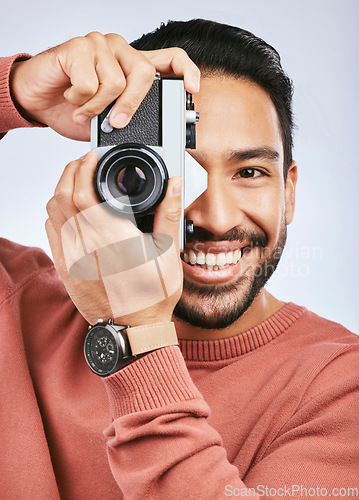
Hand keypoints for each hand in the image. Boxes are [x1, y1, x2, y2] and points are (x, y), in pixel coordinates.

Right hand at [9, 32, 199, 140]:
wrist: (37, 100)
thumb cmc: (73, 107)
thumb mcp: (109, 120)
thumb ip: (130, 118)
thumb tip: (153, 136)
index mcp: (132, 66)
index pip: (170, 57)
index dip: (186, 70)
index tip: (192, 88)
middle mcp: (120, 50)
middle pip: (143, 73)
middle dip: (131, 106)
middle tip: (115, 122)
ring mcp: (99, 45)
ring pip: (115, 82)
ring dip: (97, 107)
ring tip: (84, 109)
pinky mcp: (77, 47)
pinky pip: (90, 83)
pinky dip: (80, 101)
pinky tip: (71, 98)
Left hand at [45, 151, 182, 325]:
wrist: (134, 327)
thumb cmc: (153, 294)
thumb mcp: (168, 252)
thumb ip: (169, 213)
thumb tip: (174, 185)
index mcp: (111, 237)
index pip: (81, 192)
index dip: (83, 167)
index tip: (92, 157)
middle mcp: (86, 245)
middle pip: (60, 196)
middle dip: (69, 172)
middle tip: (84, 164)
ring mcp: (71, 257)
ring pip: (52, 212)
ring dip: (61, 191)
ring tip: (78, 183)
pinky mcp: (65, 267)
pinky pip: (51, 231)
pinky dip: (57, 213)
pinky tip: (72, 211)